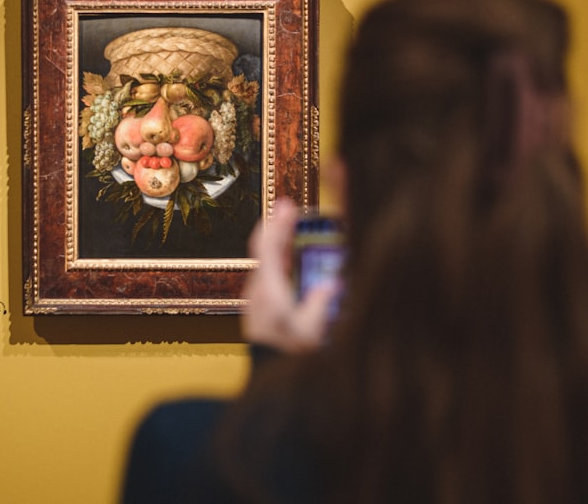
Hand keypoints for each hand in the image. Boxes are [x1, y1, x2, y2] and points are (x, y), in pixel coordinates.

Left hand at [241, 199, 337, 351]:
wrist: (270, 382)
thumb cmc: (290, 360)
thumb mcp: (311, 334)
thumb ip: (319, 305)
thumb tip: (331, 283)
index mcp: (271, 294)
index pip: (269, 250)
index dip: (278, 225)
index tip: (287, 205)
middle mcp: (259, 291)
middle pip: (264, 250)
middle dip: (277, 225)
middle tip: (289, 205)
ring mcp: (256, 297)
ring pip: (264, 260)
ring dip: (277, 240)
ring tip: (292, 223)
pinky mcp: (260, 305)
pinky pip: (268, 272)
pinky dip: (278, 256)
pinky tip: (290, 254)